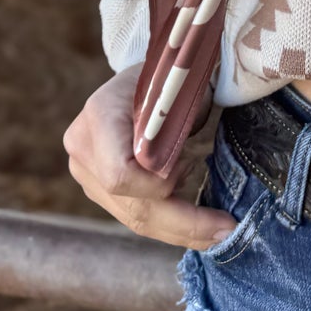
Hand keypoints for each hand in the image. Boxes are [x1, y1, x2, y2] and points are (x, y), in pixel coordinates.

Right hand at [63, 63, 235, 251]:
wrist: (145, 79)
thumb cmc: (168, 78)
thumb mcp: (176, 90)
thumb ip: (172, 129)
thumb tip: (181, 170)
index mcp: (99, 116)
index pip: (120, 175)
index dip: (158, 184)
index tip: (193, 165)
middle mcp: (83, 149)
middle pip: (131, 206)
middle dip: (183, 224)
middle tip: (227, 230)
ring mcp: (87, 173)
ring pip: (134, 218)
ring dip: (180, 231)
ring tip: (218, 232)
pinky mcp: (98, 187)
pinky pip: (134, 214)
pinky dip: (169, 223)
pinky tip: (198, 228)